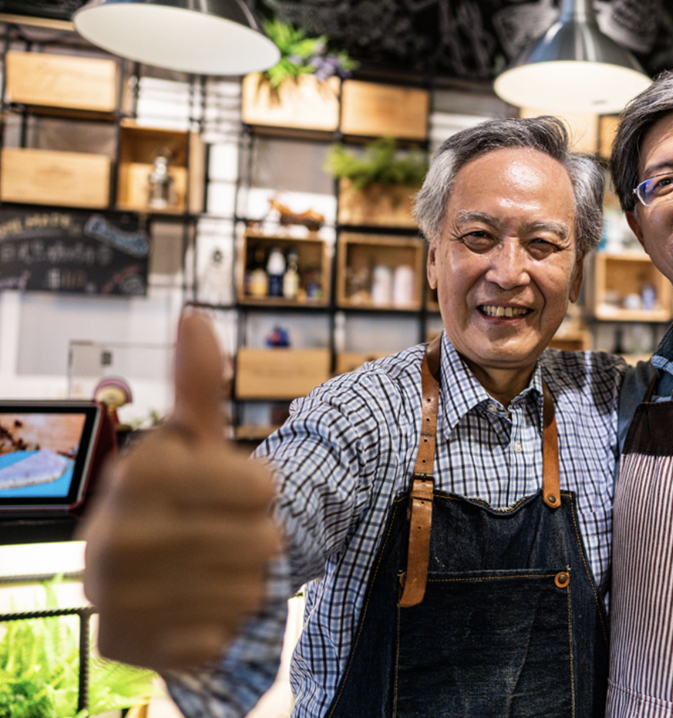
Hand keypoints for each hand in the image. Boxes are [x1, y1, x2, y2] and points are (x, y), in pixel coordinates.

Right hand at [79, 312, 280, 669]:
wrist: (143, 575)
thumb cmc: (182, 496)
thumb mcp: (194, 440)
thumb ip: (198, 385)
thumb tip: (194, 316)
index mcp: (137, 473)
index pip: (264, 489)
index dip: (263, 491)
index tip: (237, 491)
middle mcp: (112, 535)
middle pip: (262, 544)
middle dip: (258, 540)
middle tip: (226, 535)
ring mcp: (113, 597)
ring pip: (247, 594)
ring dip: (243, 583)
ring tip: (212, 569)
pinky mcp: (125, 646)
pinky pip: (220, 638)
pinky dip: (221, 625)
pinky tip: (194, 608)